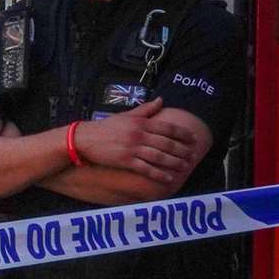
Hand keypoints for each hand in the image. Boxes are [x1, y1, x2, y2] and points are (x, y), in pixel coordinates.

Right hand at [72, 97, 196, 183]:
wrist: (85, 138)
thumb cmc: (106, 127)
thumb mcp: (126, 115)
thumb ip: (146, 109)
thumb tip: (161, 100)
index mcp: (140, 122)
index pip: (167, 128)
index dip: (182, 134)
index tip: (193, 139)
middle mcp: (138, 135)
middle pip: (166, 143)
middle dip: (182, 150)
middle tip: (193, 156)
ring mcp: (132, 148)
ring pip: (159, 156)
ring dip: (174, 162)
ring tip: (184, 167)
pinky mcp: (125, 161)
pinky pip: (146, 168)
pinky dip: (158, 174)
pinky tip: (168, 178)